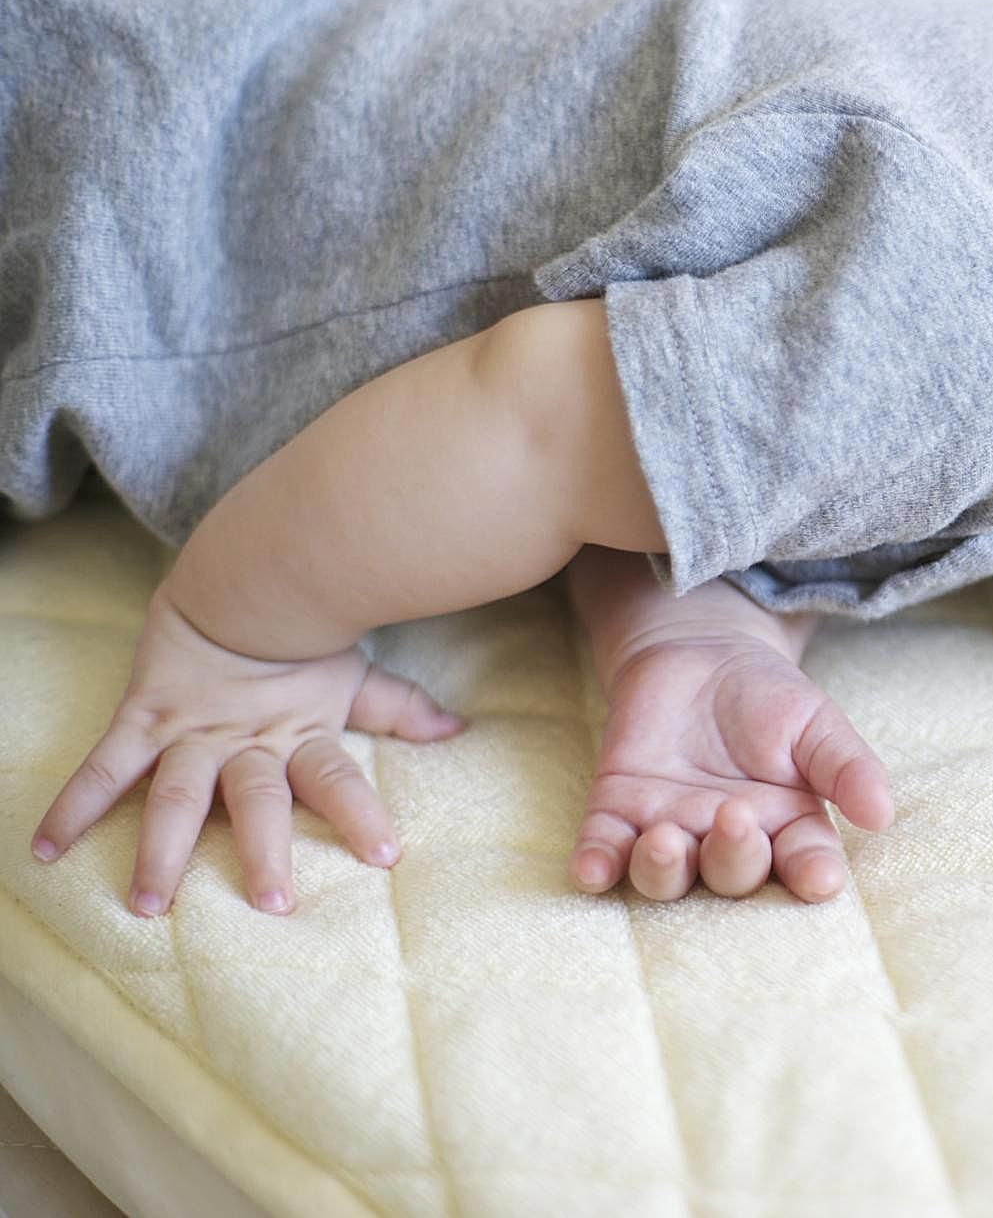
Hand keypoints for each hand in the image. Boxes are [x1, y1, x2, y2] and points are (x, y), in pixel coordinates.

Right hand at [30, 582, 466, 914]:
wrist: (240, 578)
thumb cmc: (303, 640)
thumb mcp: (353, 677)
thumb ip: (400, 709)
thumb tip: (457, 730)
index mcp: (301, 734)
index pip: (337, 778)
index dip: (361, 813)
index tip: (386, 855)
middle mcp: (246, 742)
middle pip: (258, 800)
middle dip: (264, 850)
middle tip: (272, 903)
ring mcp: (190, 733)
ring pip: (175, 796)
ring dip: (161, 850)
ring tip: (149, 904)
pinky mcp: (142, 719)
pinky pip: (102, 767)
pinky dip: (73, 805)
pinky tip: (45, 850)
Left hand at [570, 631, 893, 904]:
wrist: (697, 652)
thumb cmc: (768, 696)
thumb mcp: (816, 721)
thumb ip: (846, 765)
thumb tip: (882, 813)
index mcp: (785, 827)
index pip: (802, 863)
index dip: (810, 875)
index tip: (819, 878)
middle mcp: (727, 843)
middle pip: (732, 876)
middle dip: (734, 857)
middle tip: (734, 815)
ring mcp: (671, 831)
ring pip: (665, 877)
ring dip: (663, 870)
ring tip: (665, 837)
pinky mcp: (617, 814)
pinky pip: (603, 852)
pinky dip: (597, 866)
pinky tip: (592, 872)